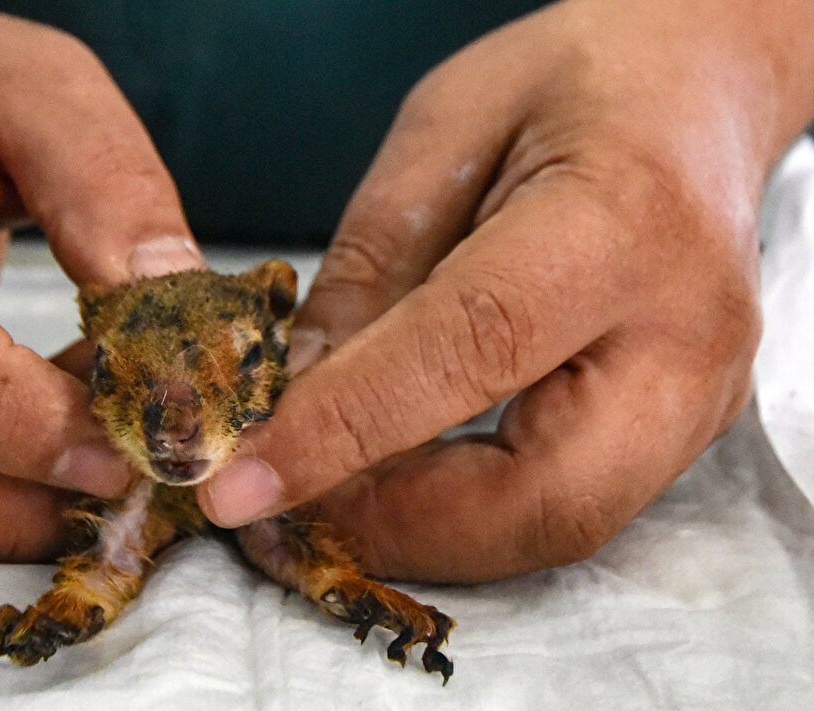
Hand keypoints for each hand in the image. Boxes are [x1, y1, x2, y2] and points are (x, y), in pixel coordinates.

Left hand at [199, 0, 813, 581]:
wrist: (702, 89)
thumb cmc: (576, 83)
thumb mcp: (443, 131)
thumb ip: (372, 265)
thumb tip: (297, 390)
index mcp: (621, 223)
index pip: (468, 348)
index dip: (343, 429)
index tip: (240, 483)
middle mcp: (686, 335)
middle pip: (540, 497)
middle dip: (394, 527)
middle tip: (286, 513)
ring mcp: (701, 397)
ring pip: (557, 528)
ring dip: (426, 534)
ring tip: (328, 501)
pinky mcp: (685, 430)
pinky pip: (568, 507)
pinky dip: (468, 515)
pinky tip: (398, 482)